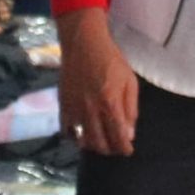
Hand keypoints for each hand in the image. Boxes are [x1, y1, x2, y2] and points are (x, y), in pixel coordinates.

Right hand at [57, 7, 138, 157]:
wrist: (83, 44)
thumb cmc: (111, 60)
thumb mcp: (130, 81)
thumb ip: (131, 109)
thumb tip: (129, 134)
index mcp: (110, 103)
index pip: (118, 137)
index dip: (124, 148)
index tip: (127, 150)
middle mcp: (91, 110)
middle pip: (100, 144)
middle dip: (110, 150)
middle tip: (115, 146)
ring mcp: (74, 109)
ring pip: (83, 140)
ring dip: (94, 146)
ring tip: (101, 142)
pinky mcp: (63, 105)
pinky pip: (67, 131)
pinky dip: (76, 137)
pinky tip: (83, 133)